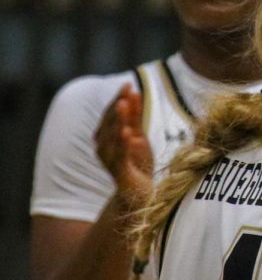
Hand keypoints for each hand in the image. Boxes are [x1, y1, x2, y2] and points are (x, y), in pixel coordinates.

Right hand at [95, 84, 152, 209]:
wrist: (139, 195)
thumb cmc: (137, 164)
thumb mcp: (138, 136)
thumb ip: (135, 117)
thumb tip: (133, 92)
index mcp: (107, 138)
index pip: (111, 116)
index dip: (118, 100)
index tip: (128, 84)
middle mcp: (104, 147)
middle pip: (109, 123)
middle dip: (118, 106)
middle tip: (126, 90)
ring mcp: (111, 160)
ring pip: (112, 138)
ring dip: (118, 120)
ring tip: (123, 104)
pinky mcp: (120, 174)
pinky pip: (120, 157)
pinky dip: (123, 144)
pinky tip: (128, 133)